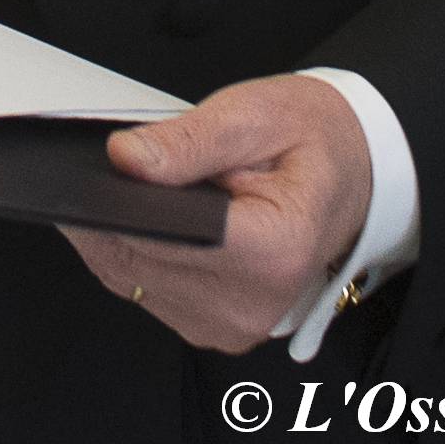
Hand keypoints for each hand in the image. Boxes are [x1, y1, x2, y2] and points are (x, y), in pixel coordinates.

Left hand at [62, 74, 372, 352]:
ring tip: (144, 188)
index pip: (161, 235)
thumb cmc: (310, 141)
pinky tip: (149, 219)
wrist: (352, 175)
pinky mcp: (213, 327)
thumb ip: (186, 141)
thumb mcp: (253, 116)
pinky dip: (131, 252)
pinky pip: (140, 289)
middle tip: (119, 164)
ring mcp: (232, 323)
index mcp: (273, 250)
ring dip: (117, 233)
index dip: (115, 201)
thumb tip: (125, 159)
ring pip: (127, 277)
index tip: (92, 171)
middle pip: (137, 259)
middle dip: (111, 210)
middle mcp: (252, 302)